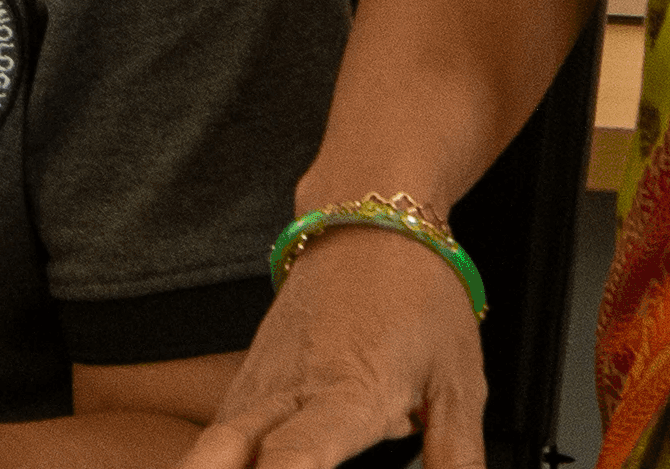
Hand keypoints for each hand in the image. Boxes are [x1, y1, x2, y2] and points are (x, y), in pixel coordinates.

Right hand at [176, 222, 484, 468]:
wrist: (365, 224)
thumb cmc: (416, 295)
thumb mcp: (458, 382)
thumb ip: (457, 455)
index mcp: (348, 396)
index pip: (293, 457)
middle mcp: (289, 392)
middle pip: (221, 457)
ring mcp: (258, 384)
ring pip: (211, 447)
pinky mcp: (245, 380)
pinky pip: (220, 433)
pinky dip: (223, 461)